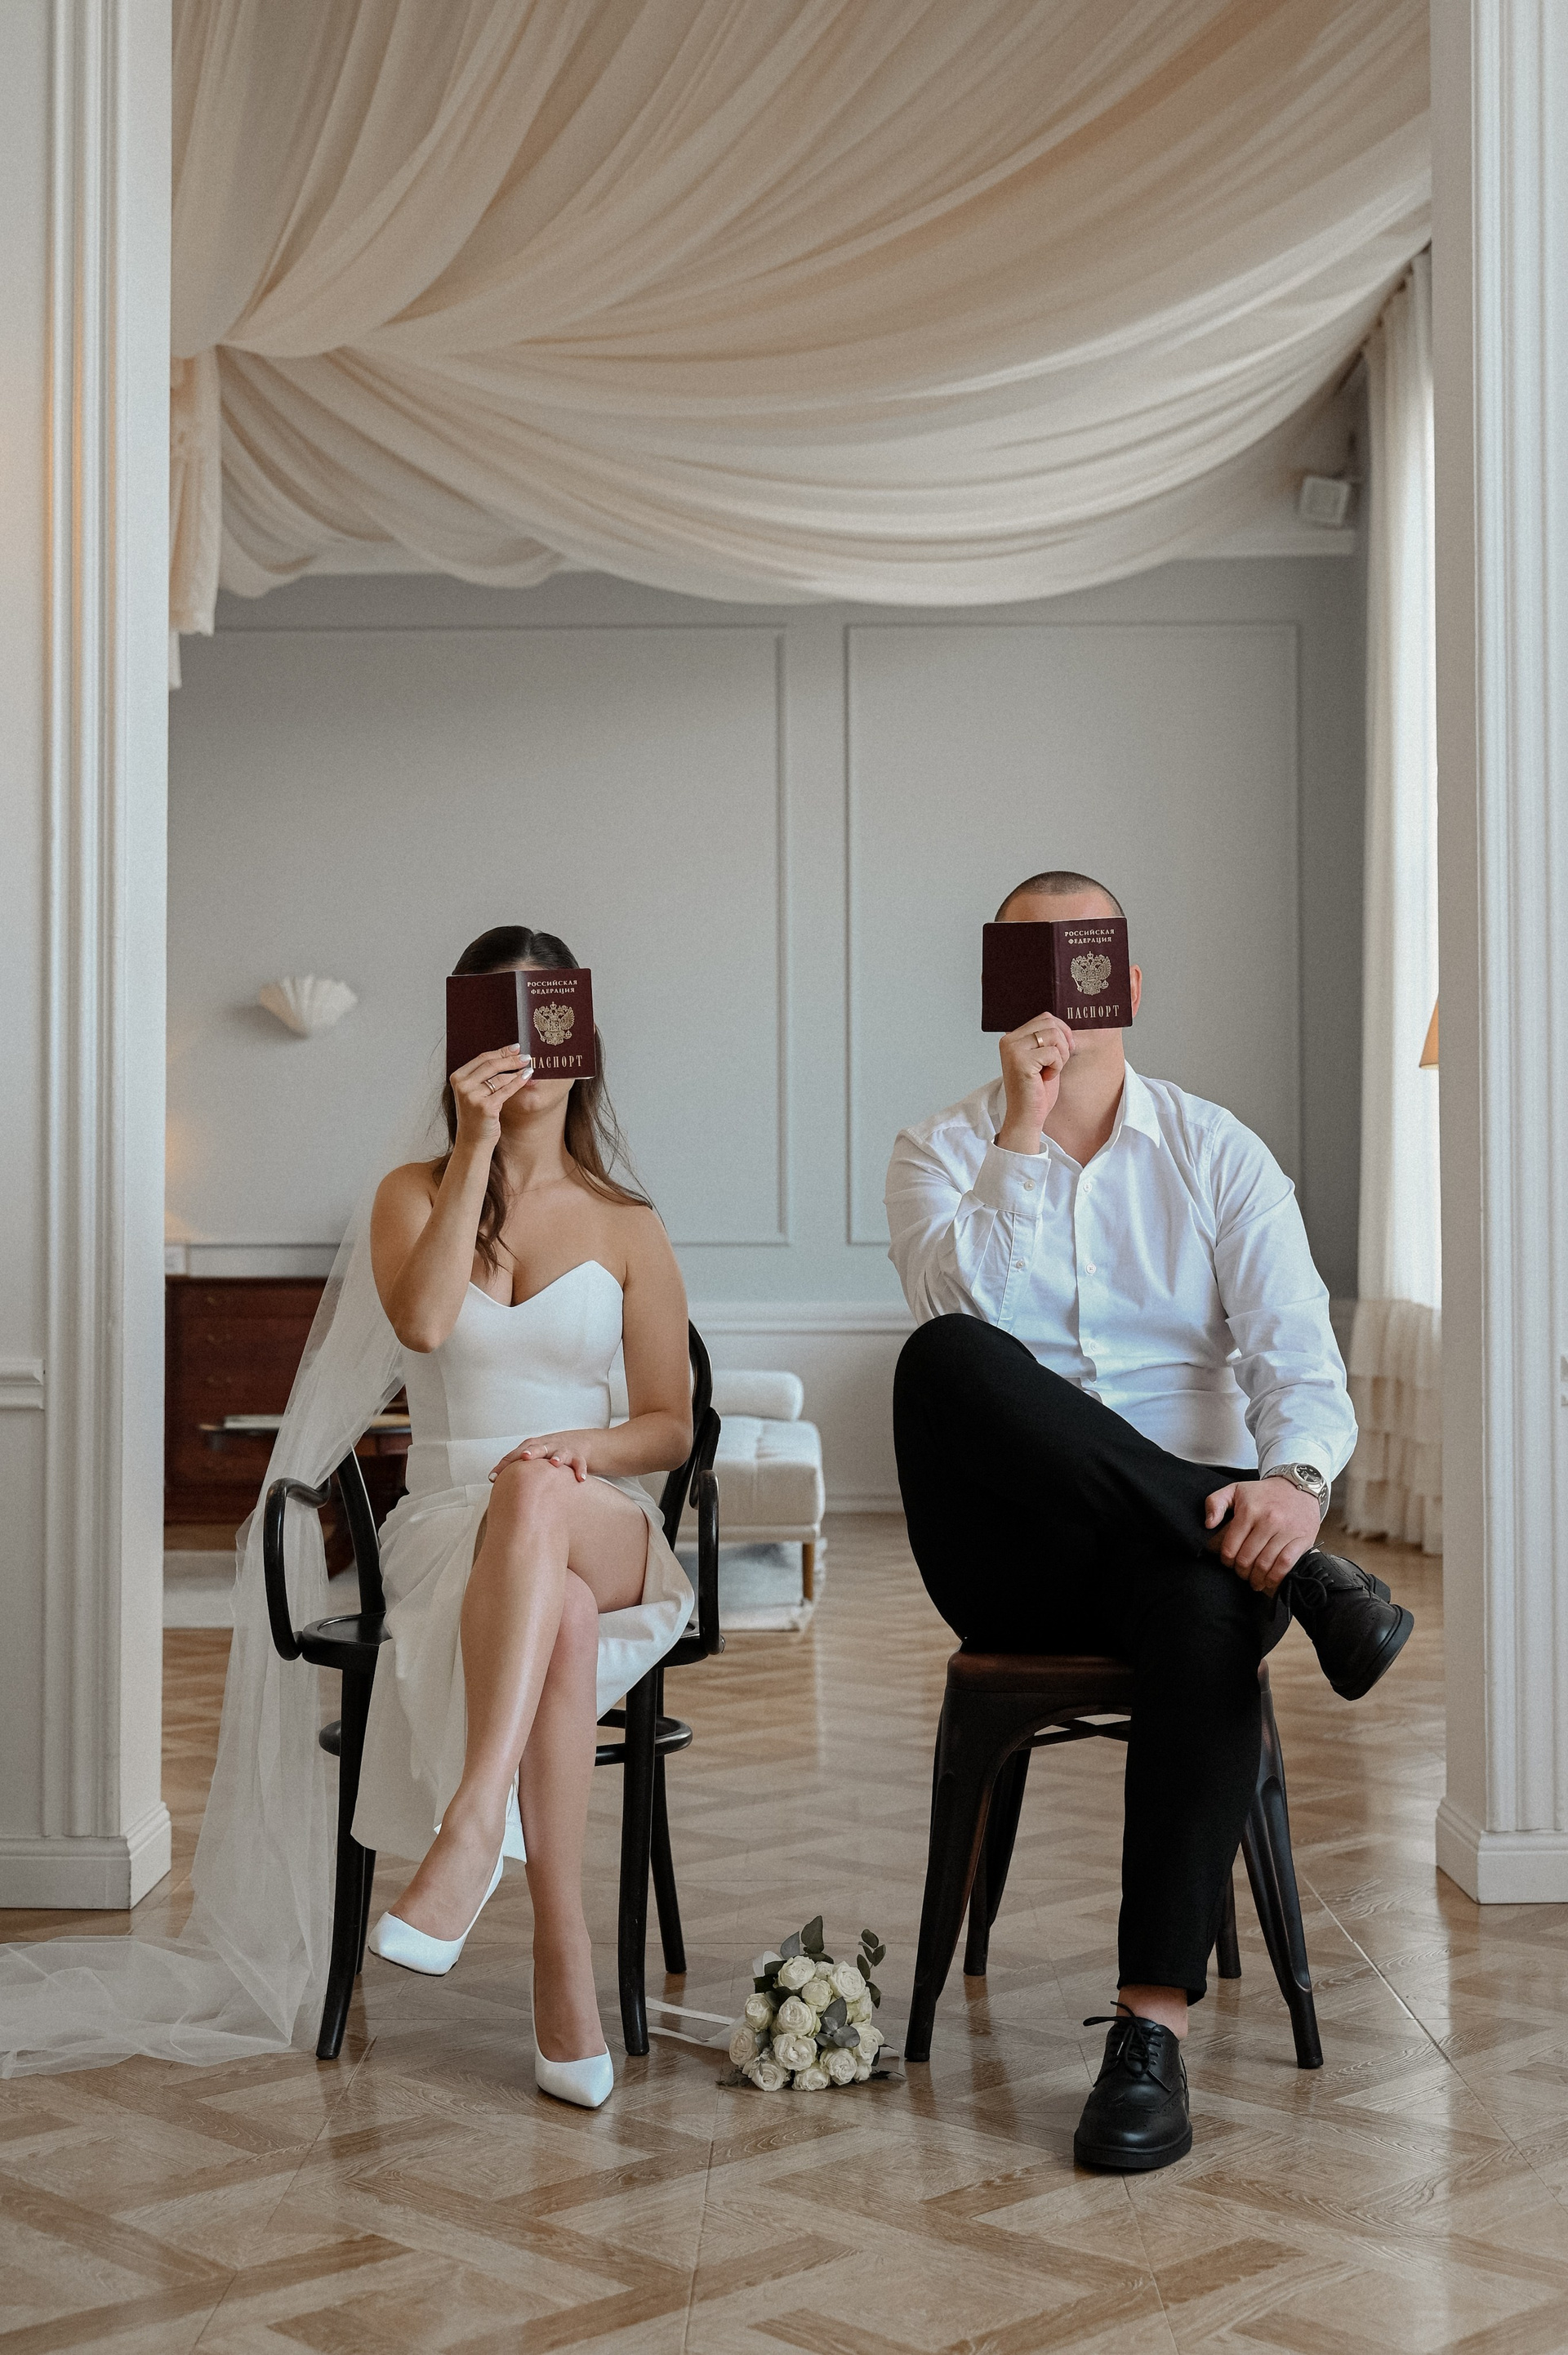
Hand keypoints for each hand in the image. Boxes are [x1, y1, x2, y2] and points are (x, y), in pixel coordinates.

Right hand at [450, 1045, 532, 1151]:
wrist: (473, 1140)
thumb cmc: (476, 1115)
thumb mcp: (475, 1092)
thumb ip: (484, 1075)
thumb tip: (509, 1055)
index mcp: (457, 1077)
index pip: (482, 1058)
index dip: (501, 1052)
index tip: (516, 1048)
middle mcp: (462, 1086)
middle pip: (491, 1065)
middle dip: (511, 1059)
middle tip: (526, 1056)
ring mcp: (472, 1097)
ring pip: (500, 1077)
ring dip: (516, 1070)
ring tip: (528, 1067)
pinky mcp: (485, 1107)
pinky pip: (506, 1090)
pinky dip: (518, 1081)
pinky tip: (526, 1076)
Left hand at [489, 1432, 589, 1483]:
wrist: (578, 1443)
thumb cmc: (548, 1453)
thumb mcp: (532, 1456)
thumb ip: (513, 1467)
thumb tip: (492, 1480)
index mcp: (532, 1446)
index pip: (516, 1454)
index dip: (505, 1465)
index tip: (494, 1478)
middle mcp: (547, 1446)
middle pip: (538, 1447)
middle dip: (532, 1452)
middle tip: (525, 1457)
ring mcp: (563, 1450)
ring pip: (561, 1452)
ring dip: (558, 1457)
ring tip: (555, 1464)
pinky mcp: (578, 1457)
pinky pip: (579, 1463)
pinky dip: (580, 1469)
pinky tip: (580, 1478)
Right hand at [996, 1012, 1072, 1151]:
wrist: (1027, 1116)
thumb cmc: (1036, 1090)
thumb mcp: (1043, 1057)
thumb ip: (1046, 1038)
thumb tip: (1062, 1023)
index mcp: (1012, 1037)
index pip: (1045, 1017)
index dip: (1062, 1031)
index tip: (1064, 1050)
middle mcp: (1009, 1040)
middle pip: (1051, 1023)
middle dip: (1063, 1043)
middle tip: (1057, 1063)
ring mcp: (1013, 1050)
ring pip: (1054, 1035)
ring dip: (1060, 1055)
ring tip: (1050, 1070)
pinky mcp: (1021, 1061)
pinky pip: (1053, 1052)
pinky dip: (1057, 1067)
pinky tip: (1045, 1078)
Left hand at [1203, 1478, 1321, 1593]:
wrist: (1299, 1486)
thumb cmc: (1264, 1492)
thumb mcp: (1235, 1489)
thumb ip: (1215, 1503)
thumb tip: (1208, 1524)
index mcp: (1249, 1510)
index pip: (1230, 1547)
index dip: (1226, 1561)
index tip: (1228, 1562)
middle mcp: (1268, 1521)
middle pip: (1247, 1559)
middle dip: (1241, 1572)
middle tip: (1241, 1573)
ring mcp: (1286, 1531)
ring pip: (1265, 1565)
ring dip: (1256, 1579)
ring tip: (1254, 1581)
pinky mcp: (1302, 1539)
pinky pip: (1285, 1565)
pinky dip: (1275, 1578)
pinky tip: (1269, 1581)